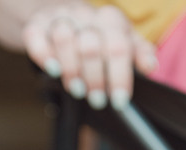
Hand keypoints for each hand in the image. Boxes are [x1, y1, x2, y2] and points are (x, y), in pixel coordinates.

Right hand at [23, 3, 156, 108]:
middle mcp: (84, 14)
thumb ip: (138, 52)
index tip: (119, 100)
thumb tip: (150, 65)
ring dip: (71, 71)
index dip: (120, 76)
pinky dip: (44, 55)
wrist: (62, 17)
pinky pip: (36, 37)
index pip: (119, 46)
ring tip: (77, 90)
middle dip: (95, 79)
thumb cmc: (96, 37)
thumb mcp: (121, 42)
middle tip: (98, 100)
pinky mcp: (36, 25)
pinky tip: (53, 70)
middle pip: (91, 47)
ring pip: (64, 39)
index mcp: (110, 18)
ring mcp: (59, 17)